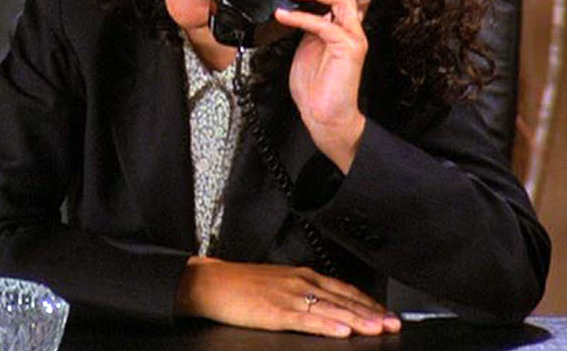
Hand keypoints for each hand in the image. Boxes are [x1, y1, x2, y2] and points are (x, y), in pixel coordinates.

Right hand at [175, 257, 400, 337]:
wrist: (213, 282)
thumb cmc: (240, 284)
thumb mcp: (276, 283)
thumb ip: (300, 292)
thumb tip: (322, 306)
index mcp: (301, 276)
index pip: (342, 289)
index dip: (366, 301)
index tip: (385, 312)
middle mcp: (300, 282)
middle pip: (343, 299)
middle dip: (371, 312)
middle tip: (394, 323)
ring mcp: (289, 296)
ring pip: (331, 309)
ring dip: (358, 320)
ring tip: (378, 329)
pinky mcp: (276, 312)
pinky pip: (307, 320)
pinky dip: (328, 326)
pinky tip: (343, 331)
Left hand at [275, 0, 382, 172]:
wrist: (322, 115)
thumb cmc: (315, 86)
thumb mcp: (307, 46)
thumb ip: (309, 25)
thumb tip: (296, 5)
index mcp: (344, 27)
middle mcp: (352, 28)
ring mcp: (353, 36)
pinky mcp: (347, 47)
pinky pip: (323, 23)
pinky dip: (300, 16)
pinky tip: (284, 15)